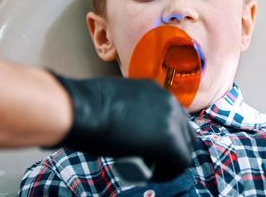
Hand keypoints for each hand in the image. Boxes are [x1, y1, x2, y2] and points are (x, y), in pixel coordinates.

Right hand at [49, 72, 194, 180]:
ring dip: (170, 160)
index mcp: (155, 90)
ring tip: (148, 168)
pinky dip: (169, 171)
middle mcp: (169, 102)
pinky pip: (181, 161)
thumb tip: (127, 123)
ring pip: (185, 147)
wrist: (80, 110)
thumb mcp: (115, 101)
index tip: (147, 146)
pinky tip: (153, 175)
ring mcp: (172, 120)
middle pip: (184, 131)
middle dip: (171, 148)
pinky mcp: (170, 140)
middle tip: (149, 159)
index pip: (173, 116)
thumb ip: (128, 109)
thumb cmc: (85, 107)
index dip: (164, 135)